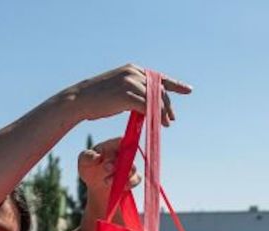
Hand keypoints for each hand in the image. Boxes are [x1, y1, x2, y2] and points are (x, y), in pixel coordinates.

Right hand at [66, 64, 190, 126]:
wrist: (80, 100)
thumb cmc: (98, 99)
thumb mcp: (119, 90)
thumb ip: (135, 93)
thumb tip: (149, 106)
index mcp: (133, 69)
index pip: (159, 77)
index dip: (176, 84)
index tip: (188, 90)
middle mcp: (133, 72)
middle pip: (160, 89)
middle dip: (168, 105)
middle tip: (172, 119)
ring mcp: (130, 82)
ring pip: (155, 98)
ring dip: (163, 112)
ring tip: (167, 124)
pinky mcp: (126, 94)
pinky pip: (147, 106)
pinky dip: (154, 115)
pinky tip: (157, 123)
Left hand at [78, 137, 138, 204]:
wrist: (95, 186)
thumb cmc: (89, 168)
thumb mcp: (83, 161)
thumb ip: (88, 157)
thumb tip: (98, 158)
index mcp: (111, 146)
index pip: (121, 141)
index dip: (122, 143)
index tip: (115, 152)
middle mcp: (123, 155)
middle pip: (128, 154)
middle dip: (118, 162)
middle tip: (106, 168)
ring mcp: (129, 166)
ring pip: (132, 168)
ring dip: (121, 175)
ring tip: (106, 181)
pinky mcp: (132, 178)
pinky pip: (136, 179)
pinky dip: (129, 183)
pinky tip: (120, 187)